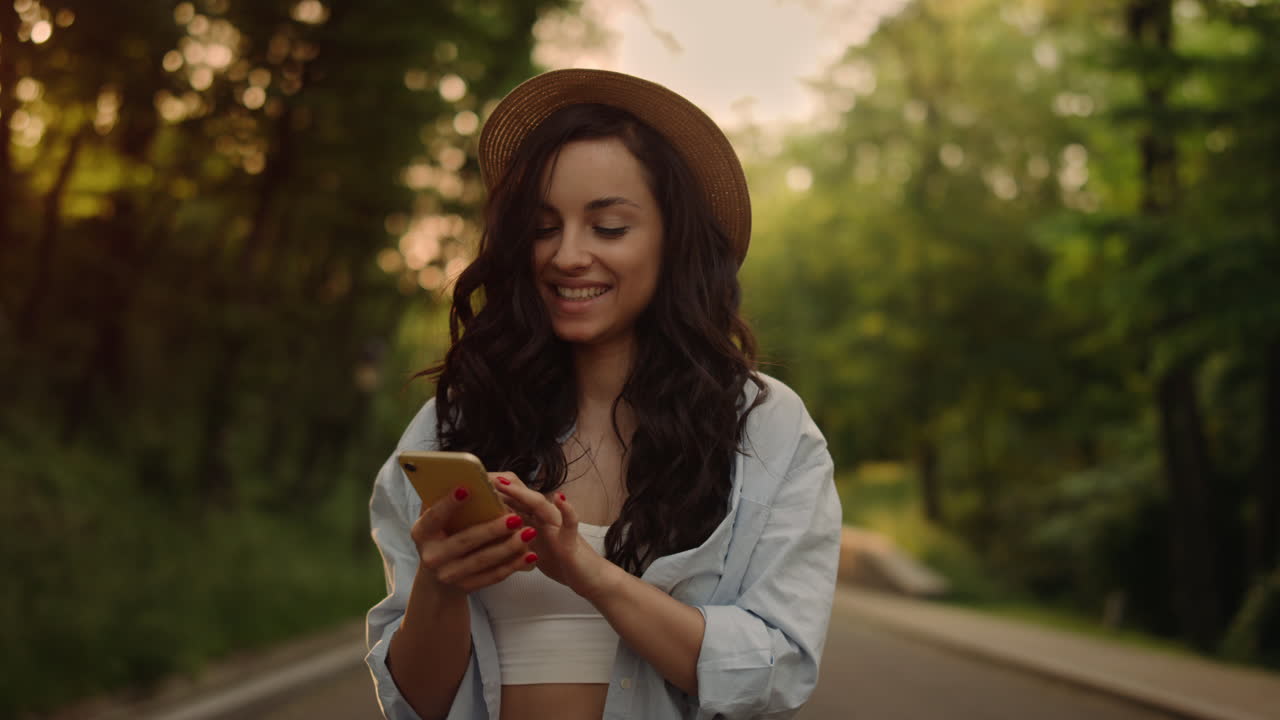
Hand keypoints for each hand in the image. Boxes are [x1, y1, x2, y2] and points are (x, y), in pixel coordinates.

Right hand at [410, 485, 538, 594]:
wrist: (437, 579)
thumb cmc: (442, 536)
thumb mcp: (436, 520)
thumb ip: (444, 500)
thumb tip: (460, 474)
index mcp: (421, 532)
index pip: (434, 516)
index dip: (449, 504)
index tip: (467, 488)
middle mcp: (431, 556)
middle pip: (464, 541)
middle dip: (492, 529)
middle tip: (515, 517)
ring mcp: (447, 575)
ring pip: (482, 560)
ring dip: (509, 547)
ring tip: (529, 532)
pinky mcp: (465, 587)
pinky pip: (492, 577)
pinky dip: (513, 565)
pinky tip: (529, 554)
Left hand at [492, 472, 616, 600]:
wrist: (590, 579)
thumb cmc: (561, 562)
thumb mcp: (532, 549)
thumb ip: (516, 537)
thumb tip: (489, 531)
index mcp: (534, 520)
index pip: (512, 499)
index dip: (494, 490)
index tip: (471, 482)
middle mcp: (546, 518)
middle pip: (522, 496)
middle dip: (502, 486)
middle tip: (480, 476)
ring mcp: (559, 527)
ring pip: (541, 505)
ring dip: (523, 494)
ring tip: (505, 484)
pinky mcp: (572, 541)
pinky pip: (571, 523)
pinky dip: (567, 510)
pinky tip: (562, 498)